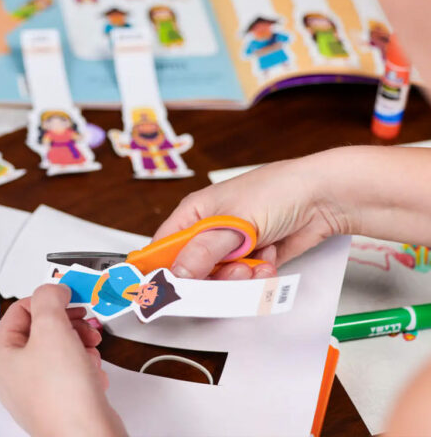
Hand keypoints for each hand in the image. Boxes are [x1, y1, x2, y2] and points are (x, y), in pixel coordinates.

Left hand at [0, 284, 126, 436]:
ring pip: (58, 350)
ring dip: (79, 341)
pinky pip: (71, 372)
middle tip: (83, 320)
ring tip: (91, 346)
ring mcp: (38, 391)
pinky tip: (93, 370)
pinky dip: (85, 365)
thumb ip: (49, 299)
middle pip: (41, 331)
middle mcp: (17, 375)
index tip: (67, 296)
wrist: (88, 436)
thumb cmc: (63, 394)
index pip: (18, 311)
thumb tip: (51, 290)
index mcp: (5, 357)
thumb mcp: (52, 329)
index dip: (45, 299)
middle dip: (67, 321)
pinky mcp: (60, 402)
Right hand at [153, 150, 353, 280]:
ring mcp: (233, 245)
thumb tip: (176, 274)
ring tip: (258, 261)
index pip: (165, 246)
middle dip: (213, 277)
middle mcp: (210, 229)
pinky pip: (245, 280)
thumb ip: (203, 251)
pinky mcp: (254, 257)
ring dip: (240, 277)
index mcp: (195, 212)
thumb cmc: (276, 191)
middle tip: (233, 271)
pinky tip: (270, 257)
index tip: (165, 293)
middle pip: (192, 269)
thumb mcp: (234, 222)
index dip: (161, 270)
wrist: (323, 197)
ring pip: (221, 279)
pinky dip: (258, 274)